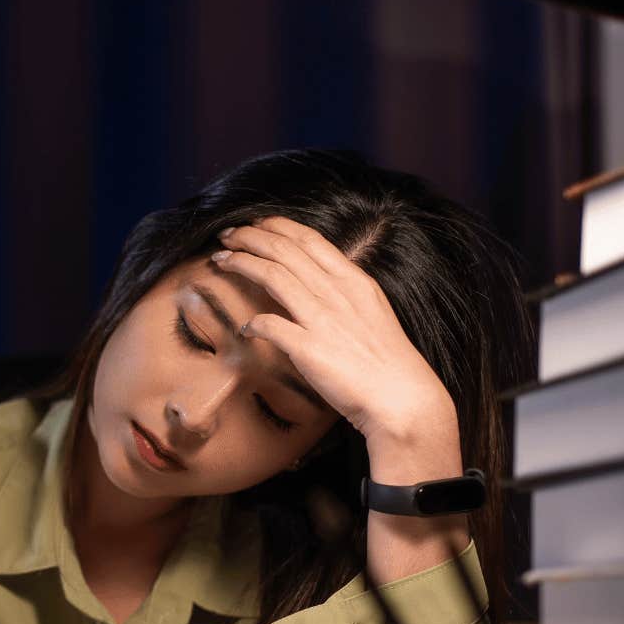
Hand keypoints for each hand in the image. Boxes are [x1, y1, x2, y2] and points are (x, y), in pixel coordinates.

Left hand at [210, 216, 457, 459]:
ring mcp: (323, 319)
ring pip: (273, 276)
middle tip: (226, 236)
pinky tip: (244, 327)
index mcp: (353, 280)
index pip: (308, 239)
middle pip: (283, 250)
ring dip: (242, 263)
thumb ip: (341, 294)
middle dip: (249, 237)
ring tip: (222, 261)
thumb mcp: (370, 311)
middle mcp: (336, 293)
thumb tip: (311, 284)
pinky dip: (253, 322)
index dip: (275, 226)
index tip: (253, 224)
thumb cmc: (387, 361)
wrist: (402, 399)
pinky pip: (270, 326)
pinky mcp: (309, 349)